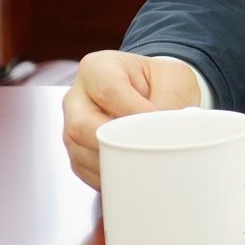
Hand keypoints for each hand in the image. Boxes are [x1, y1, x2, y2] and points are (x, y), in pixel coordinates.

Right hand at [61, 50, 202, 188]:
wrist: (153, 93)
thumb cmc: (159, 82)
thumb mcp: (173, 79)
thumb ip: (170, 101)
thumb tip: (163, 132)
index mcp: (97, 68)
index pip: (109, 91)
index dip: (134, 113)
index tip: (158, 126)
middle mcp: (76, 97)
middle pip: (83, 126)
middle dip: (118, 143)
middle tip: (149, 150)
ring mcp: (71, 126)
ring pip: (80, 152)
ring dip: (114, 162)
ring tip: (146, 163)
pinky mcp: (76, 151)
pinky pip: (85, 170)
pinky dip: (109, 175)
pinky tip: (132, 174)